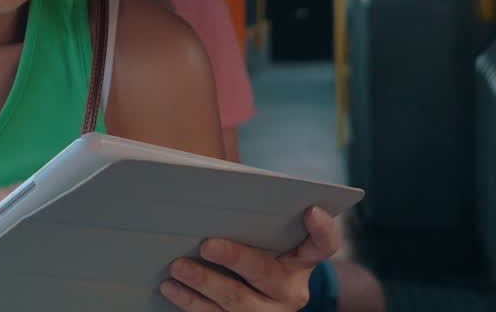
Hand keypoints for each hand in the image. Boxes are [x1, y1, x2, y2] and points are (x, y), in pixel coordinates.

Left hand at [161, 206, 340, 310]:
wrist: (256, 300)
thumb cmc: (257, 255)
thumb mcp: (268, 241)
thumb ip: (256, 222)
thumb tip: (214, 195)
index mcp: (302, 262)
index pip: (324, 245)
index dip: (322, 228)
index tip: (311, 210)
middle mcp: (290, 291)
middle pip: (266, 275)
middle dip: (235, 258)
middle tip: (206, 244)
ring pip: (237, 303)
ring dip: (204, 284)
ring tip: (178, 268)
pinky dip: (191, 303)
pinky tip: (172, 289)